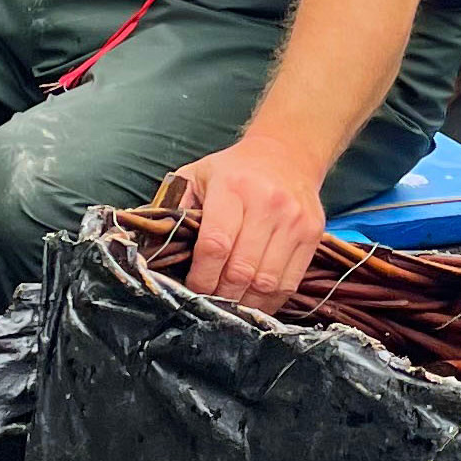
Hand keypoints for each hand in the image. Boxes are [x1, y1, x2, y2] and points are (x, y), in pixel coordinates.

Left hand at [168, 133, 333, 311]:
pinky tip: (254, 301)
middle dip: (221, 295)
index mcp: (233, 187)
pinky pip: (290, 282)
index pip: (215, 246)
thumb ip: (174, 207)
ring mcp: (294, 220)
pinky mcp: (312, 234)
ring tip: (230, 306)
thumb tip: (148, 245)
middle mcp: (268, 203)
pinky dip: (270, 301)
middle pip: (241, 270)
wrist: (287, 154)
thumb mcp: (197, 175)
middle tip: (208, 303)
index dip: (201, 277)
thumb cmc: (234, 170)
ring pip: (267, 282)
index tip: (192, 290)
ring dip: (245, 303)